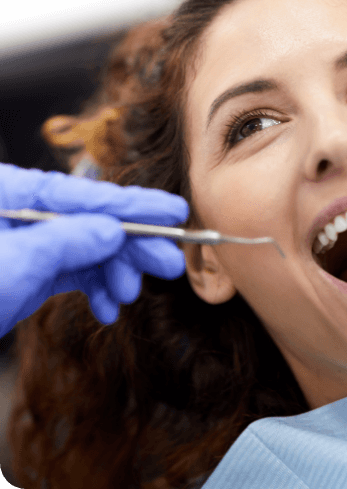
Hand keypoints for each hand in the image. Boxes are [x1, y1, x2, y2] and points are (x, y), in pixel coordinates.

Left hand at [0, 164, 188, 334]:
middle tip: (169, 263)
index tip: (174, 211)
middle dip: (133, 245)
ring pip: (90, 249)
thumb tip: (115, 229)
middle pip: (94, 222)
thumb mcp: (12, 263)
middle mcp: (26, 214)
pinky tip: (107, 308)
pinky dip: (97, 289)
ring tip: (129, 294)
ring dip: (117, 272)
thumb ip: (67, 240)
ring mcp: (31, 244)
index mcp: (13, 193)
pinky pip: (77, 272)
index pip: (84, 194)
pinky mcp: (33, 271)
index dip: (135, 204)